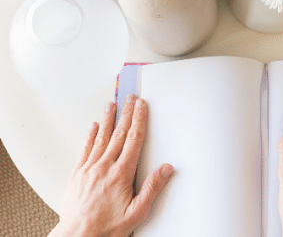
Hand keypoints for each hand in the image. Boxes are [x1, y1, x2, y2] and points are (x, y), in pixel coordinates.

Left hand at [49, 95, 173, 236]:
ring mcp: (89, 169)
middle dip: (127, 113)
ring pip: (101, 138)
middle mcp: (104, 167)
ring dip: (107, 119)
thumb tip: (166, 169)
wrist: (78, 236)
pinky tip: (93, 126)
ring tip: (112, 104)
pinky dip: (90, 136)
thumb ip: (152, 188)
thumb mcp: (137, 212)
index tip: (142, 106)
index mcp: (121, 173)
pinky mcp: (77, 174)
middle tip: (130, 98)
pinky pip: (85, 149)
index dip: (139, 120)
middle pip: (118, 134)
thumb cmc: (107, 227)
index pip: (133, 140)